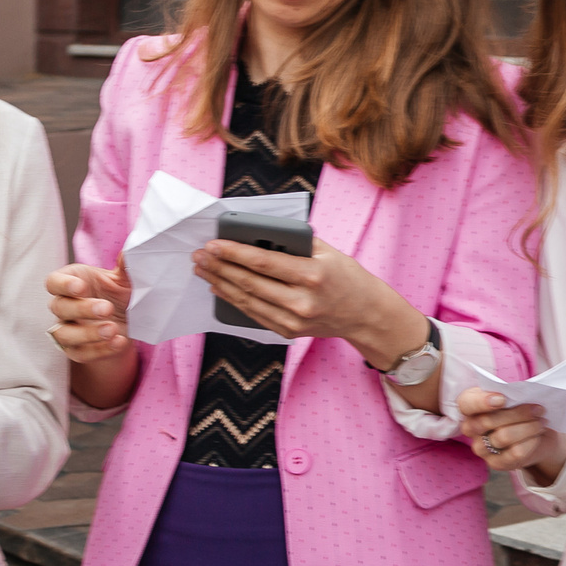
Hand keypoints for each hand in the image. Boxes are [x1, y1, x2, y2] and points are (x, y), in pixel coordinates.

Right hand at [46, 263, 131, 363]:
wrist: (129, 324)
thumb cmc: (119, 295)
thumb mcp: (124, 281)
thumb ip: (126, 268)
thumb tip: (130, 253)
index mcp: (71, 282)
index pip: (54, 282)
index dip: (64, 285)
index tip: (82, 287)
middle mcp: (63, 306)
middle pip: (59, 307)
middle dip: (82, 309)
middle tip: (107, 308)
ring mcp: (67, 330)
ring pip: (65, 334)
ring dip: (88, 333)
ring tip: (112, 329)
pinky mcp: (77, 351)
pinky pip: (82, 354)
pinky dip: (101, 350)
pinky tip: (119, 342)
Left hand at [192, 236, 423, 366]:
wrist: (366, 314)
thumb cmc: (347, 276)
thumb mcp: (329, 252)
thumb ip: (296, 243)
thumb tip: (256, 233)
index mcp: (313, 275)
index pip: (265, 263)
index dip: (235, 253)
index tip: (214, 244)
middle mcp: (302, 301)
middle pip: (250, 282)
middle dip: (220, 267)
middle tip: (200, 255)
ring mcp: (294, 321)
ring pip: (247, 300)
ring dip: (221, 283)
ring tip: (203, 268)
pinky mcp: (289, 332)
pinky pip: (254, 315)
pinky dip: (233, 300)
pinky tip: (219, 286)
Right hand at [458, 387, 565, 485]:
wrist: (535, 432)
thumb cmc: (520, 407)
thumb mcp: (513, 395)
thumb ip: (511, 392)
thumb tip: (520, 392)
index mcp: (469, 406)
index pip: (466, 403)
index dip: (482, 402)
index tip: (502, 399)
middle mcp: (470, 428)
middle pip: (487, 421)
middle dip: (517, 413)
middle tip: (538, 408)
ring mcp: (480, 448)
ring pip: (503, 437)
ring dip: (528, 427)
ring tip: (541, 421)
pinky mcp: (495, 463)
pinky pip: (515, 453)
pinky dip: (530, 442)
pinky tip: (538, 435)